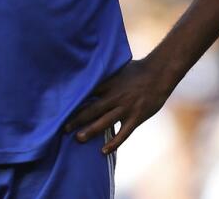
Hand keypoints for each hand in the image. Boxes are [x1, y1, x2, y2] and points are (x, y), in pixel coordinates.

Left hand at [62, 58, 176, 154]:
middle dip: (77, 119)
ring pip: (105, 122)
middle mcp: (114, 96)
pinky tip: (104, 151)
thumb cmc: (136, 69)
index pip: (87, 94)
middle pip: (92, 109)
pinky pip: (123, 133)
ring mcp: (125, 108)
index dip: (74, 102)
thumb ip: (103, 74)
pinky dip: (114, 142)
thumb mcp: (116, 68)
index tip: (60, 108)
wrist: (159, 74)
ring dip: (91, 131)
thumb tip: (88, 69)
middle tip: (63, 128)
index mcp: (108, 84)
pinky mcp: (136, 117)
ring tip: (78, 139)